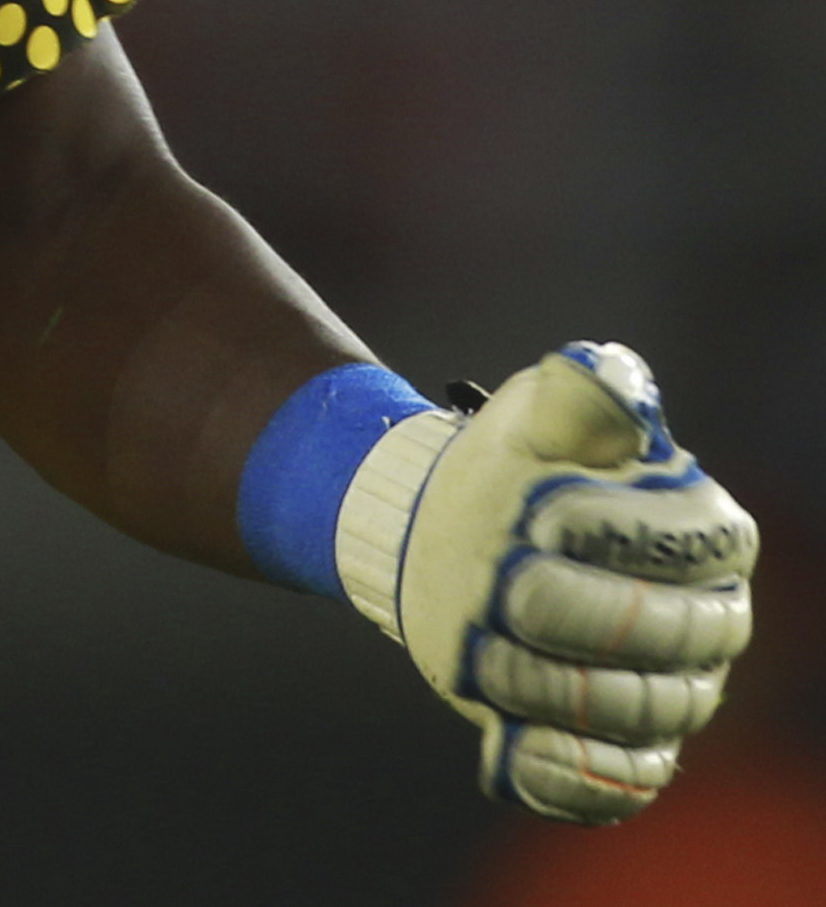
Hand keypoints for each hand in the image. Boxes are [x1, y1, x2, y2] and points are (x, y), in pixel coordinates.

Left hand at [341, 342, 755, 822]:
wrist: (451, 537)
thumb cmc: (506, 471)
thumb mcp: (534, 417)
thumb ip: (578, 396)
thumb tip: (613, 375)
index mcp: (708, 534)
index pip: (686, 551)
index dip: (604, 535)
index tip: (531, 514)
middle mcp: (709, 622)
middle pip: (666, 640)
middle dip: (567, 617)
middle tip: (489, 591)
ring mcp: (671, 691)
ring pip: (639, 715)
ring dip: (548, 688)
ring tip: (476, 653)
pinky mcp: (622, 747)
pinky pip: (618, 784)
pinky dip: (566, 776)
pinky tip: (508, 749)